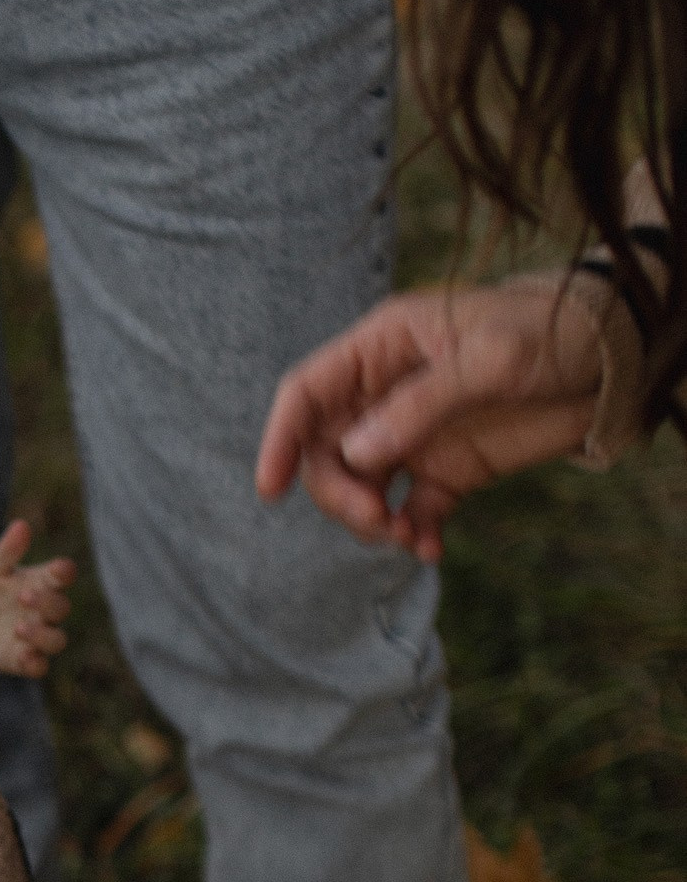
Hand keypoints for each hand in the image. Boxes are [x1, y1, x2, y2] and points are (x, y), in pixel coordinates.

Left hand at [0, 519, 75, 676]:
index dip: (64, 573)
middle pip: (62, 608)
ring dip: (43, 634)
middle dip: (47, 603)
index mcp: (41, 582)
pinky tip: (22, 654)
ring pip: (57, 640)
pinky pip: (39, 666)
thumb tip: (21, 525)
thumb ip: (7, 550)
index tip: (59, 569)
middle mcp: (44, 611)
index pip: (63, 576)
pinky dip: (35, 662)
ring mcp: (36, 636)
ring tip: (19, 627)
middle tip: (23, 596)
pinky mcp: (22, 660)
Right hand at [255, 273, 607, 560]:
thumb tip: (359, 453)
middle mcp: (386, 393)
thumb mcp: (491, 358)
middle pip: (325, 452)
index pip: (307, 392)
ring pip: (360, 487)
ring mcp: (414, 435)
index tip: (271, 487)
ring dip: (369, 519)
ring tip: (404, 535)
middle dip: (337, 492)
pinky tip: (429, 549)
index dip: (281, 438)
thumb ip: (422, 403)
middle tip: (373, 518)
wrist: (611, 361)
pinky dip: (411, 535)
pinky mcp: (445, 471)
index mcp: (383, 348)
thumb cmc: (550, 333)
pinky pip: (409, 511)